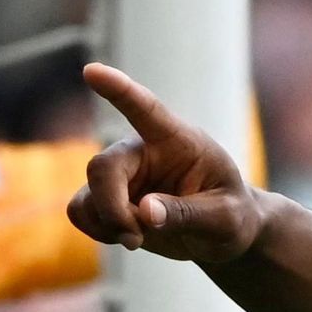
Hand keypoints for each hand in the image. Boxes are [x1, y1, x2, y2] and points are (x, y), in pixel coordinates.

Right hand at [72, 61, 266, 264]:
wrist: (221, 234)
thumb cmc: (231, 216)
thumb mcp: (226, 220)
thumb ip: (190, 214)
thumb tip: (145, 212)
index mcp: (177, 141)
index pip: (145, 109)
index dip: (119, 90)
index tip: (93, 72)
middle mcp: (142, 151)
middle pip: (102, 168)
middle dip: (112, 208)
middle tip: (135, 238)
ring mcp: (122, 174)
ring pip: (86, 195)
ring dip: (106, 224)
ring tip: (139, 239)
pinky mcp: (108, 198)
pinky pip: (80, 211)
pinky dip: (98, 230)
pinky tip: (127, 237)